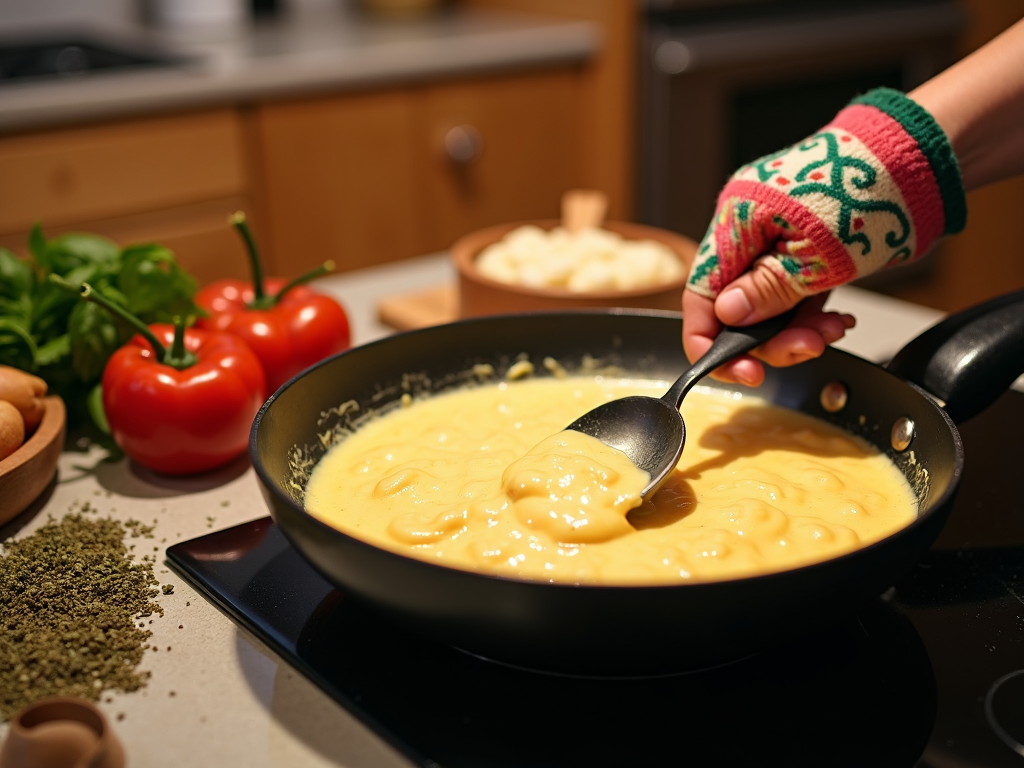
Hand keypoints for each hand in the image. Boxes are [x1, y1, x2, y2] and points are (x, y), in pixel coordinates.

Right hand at [683, 86, 965, 383]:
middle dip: (769, 338)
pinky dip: (811, 313)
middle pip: (735, 306)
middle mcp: (748, 229)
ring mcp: (774, 238)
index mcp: (736, 222)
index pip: (700, 295)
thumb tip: (724, 314)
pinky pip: (791, 293)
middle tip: (805, 349)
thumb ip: (765, 290)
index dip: (710, 340)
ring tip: (832, 332)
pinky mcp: (801, 247)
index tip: (739, 370)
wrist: (916, 160)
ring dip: (797, 329)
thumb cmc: (866, 194)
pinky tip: (837, 320)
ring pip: (766, 305)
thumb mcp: (814, 257)